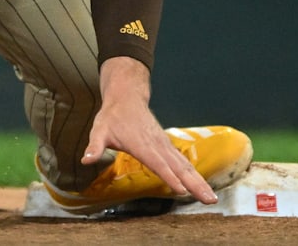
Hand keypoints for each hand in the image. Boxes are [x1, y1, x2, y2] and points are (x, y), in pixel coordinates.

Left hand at [82, 57, 218, 205]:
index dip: (169, 176)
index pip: (158, 163)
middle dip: (195, 184)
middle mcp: (157, 145)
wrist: (128, 97)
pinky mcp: (167, 147)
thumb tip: (86, 159)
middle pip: (179, 167)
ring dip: (199, 182)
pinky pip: (183, 163)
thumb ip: (94, 146)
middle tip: (210, 200)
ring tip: (211, 198)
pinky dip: (195, 175)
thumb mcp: (99, 130)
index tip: (181, 190)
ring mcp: (165, 146)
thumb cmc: (112, 116)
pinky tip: (202, 187)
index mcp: (142, 144)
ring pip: (185, 166)